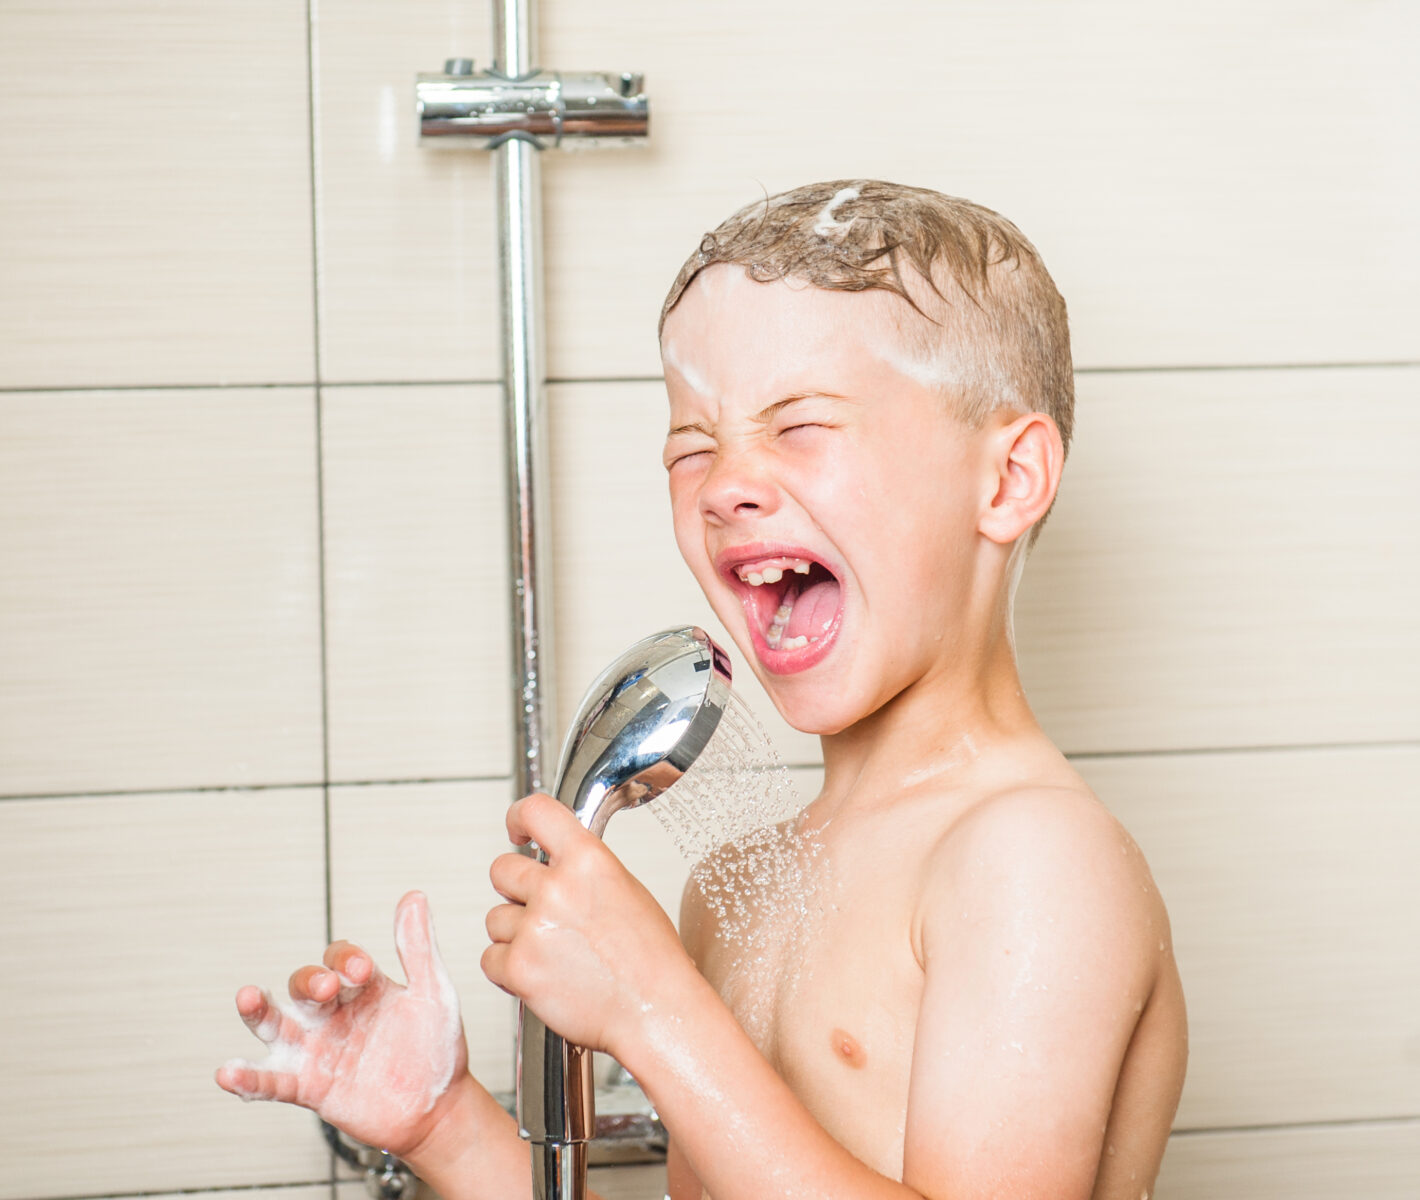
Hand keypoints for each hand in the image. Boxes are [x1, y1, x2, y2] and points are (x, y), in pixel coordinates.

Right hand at [215, 890, 470, 1156]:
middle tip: (325, 986)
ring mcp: (318, 1049)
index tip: (363, 970)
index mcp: (360, 988)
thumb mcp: (431, 993)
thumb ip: (417, 948)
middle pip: (303, 986)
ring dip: (258, 1011)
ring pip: (275, 1024)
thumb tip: (413, 897)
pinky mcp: (310, 1087)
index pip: (339, 959)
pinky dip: (249, 1080)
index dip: (346, 959)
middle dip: (310, 982)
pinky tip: (229, 1073)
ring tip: (247, 997)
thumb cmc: (435, 1049)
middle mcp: (333, 1014)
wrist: (437, 1108)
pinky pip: (273, 1081)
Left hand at [481, 793, 694, 1057]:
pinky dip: (509, 969)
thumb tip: (554, 864)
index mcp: (589, 860)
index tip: (518, 831)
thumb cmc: (650, 959)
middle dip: (516, 891)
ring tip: (553, 953)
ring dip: (515, 934)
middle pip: (502, 870)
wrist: (655, 1011)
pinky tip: (543, 974)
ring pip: (495, 919)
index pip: (537, 811)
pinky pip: (490, 958)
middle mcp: (557, 888)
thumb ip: (584, 870)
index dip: (519, 818)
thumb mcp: (626, 889)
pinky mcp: (519, 968)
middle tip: (541, 912)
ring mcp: (534, 928)